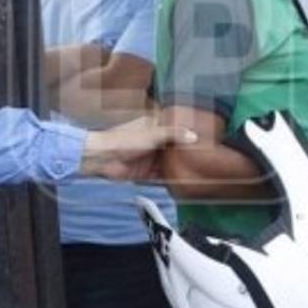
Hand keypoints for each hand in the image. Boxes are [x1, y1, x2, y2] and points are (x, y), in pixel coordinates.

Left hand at [80, 115, 198, 182]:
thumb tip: (193, 136)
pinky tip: (183, 182)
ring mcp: (149, 158)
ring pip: (168, 163)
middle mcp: (152, 141)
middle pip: (172, 147)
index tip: (201, 133)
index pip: (172, 126)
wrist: (103, 158)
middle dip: (184, 152)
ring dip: (178, 167)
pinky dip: (170, 179)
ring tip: (198, 170)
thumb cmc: (124, 139)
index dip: (184, 130)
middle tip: (204, 155)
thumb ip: (174, 134)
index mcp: (152, 126)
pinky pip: (161, 177)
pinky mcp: (145, 173)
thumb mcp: (153, 133)